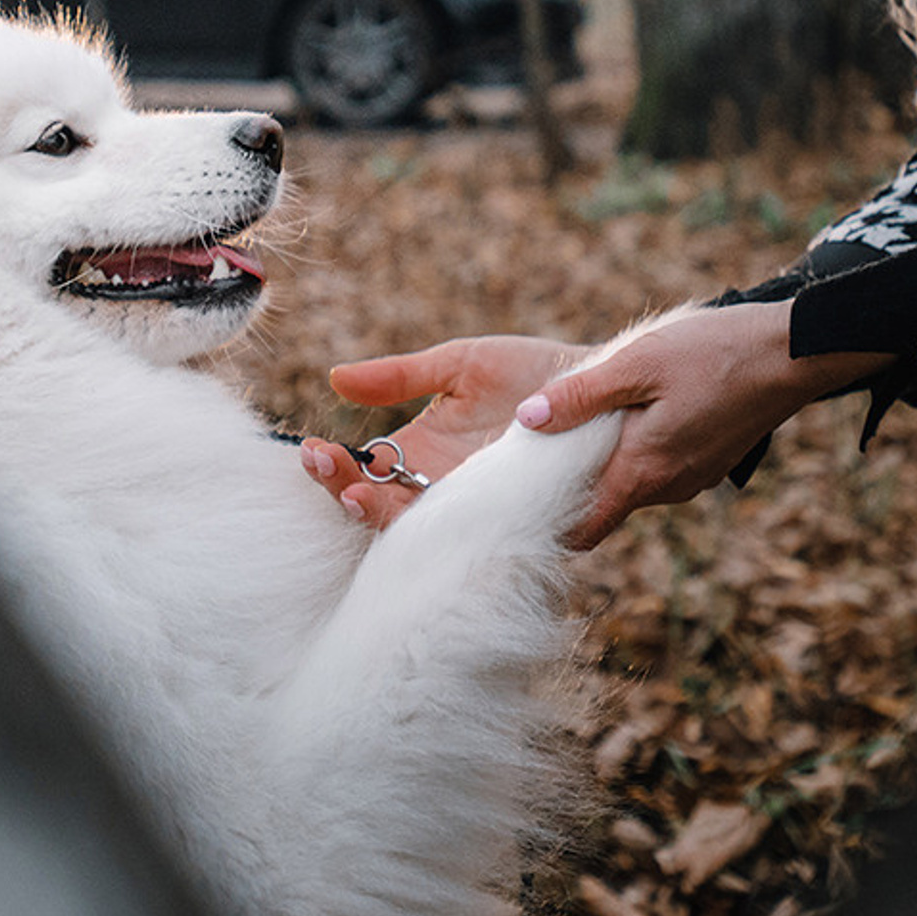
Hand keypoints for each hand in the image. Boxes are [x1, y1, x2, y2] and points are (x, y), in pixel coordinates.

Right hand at [301, 334, 584, 527]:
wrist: (607, 386)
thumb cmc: (536, 374)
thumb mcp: (461, 366)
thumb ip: (401, 377)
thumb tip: (336, 378)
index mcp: (425, 458)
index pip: (366, 476)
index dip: (335, 470)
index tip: (309, 447)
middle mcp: (445, 496)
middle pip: (381, 512)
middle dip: (345, 493)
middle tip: (323, 466)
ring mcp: (479, 518)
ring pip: (418, 537)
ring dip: (381, 517)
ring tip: (359, 492)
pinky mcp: (520, 530)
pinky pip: (478, 548)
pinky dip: (444, 540)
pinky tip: (417, 520)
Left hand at [516, 304, 890, 546]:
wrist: (792, 352)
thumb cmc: (714, 353)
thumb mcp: (636, 363)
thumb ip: (580, 396)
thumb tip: (526, 421)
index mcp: (642, 471)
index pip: (581, 530)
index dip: (546, 521)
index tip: (517, 497)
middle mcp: (667, 487)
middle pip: (603, 503)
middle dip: (572, 480)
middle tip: (544, 440)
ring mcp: (692, 477)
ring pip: (632, 481)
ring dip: (608, 458)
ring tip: (590, 413)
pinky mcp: (709, 460)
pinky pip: (659, 465)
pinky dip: (639, 447)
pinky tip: (636, 406)